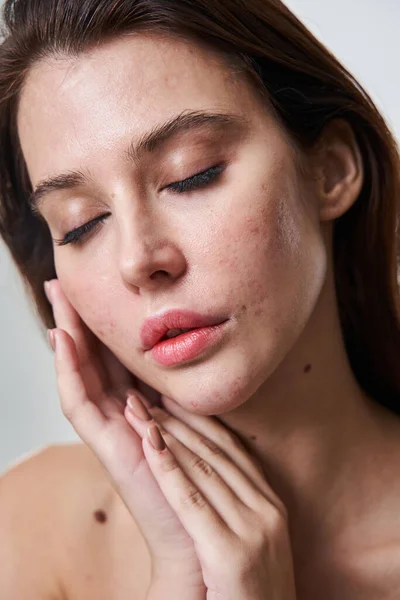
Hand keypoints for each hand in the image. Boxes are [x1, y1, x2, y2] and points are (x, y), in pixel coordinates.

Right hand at [44, 279, 205, 594]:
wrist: (201, 532)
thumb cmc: (203, 477)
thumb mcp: (195, 417)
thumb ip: (182, 389)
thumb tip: (186, 351)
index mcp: (140, 404)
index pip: (115, 356)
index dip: (104, 325)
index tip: (98, 290)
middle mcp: (119, 412)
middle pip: (92, 358)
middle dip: (78, 320)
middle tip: (62, 283)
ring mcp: (108, 429)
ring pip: (80, 372)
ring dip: (67, 334)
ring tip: (57, 298)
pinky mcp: (105, 445)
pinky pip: (78, 402)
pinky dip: (68, 369)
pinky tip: (63, 339)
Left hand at [125, 396, 297, 599]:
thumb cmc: (242, 592)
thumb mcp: (245, 539)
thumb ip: (231, 504)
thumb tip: (200, 471)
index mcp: (271, 504)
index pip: (232, 449)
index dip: (200, 421)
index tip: (172, 399)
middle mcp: (267, 511)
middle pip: (217, 452)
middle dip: (179, 420)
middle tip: (148, 395)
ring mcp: (254, 531)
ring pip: (204, 468)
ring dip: (167, 435)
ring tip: (139, 411)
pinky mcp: (232, 554)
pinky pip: (192, 501)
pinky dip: (168, 469)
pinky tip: (148, 446)